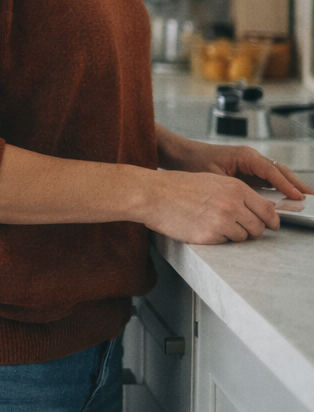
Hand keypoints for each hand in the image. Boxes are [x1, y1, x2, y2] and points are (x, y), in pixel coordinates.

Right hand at [142, 168, 282, 244]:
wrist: (152, 194)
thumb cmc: (176, 185)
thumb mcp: (211, 180)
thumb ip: (235, 192)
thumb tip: (257, 209)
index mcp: (234, 187)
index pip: (267, 210)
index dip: (271, 220)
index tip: (271, 224)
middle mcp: (231, 204)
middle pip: (258, 227)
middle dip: (251, 229)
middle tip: (237, 225)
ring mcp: (221, 221)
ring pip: (243, 237)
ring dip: (233, 234)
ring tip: (213, 222)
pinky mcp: (209, 236)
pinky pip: (224, 243)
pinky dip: (217, 238)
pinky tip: (202, 226)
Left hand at [172, 138, 311, 199]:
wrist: (181, 154)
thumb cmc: (194, 162)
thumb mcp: (213, 176)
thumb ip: (235, 188)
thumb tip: (254, 202)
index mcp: (244, 155)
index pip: (270, 170)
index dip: (285, 184)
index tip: (297, 196)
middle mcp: (250, 157)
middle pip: (279, 170)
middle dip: (296, 184)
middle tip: (311, 197)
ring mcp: (250, 163)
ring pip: (276, 174)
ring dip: (291, 186)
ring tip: (306, 198)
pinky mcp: (248, 170)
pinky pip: (268, 179)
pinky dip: (280, 188)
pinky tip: (288, 199)